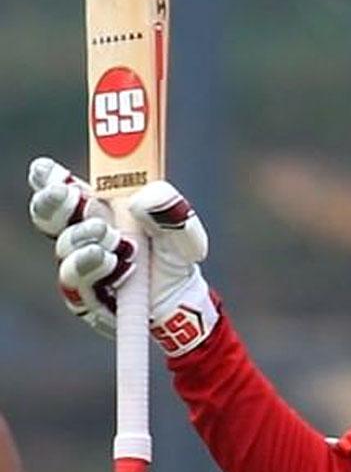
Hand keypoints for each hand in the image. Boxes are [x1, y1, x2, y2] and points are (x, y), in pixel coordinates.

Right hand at [28, 158, 218, 356]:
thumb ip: (169, 207)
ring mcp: (82, 268)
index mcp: (102, 209)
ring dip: (82, 239)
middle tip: (66, 194)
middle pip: (51, 217)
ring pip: (65, 250)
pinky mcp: (86, 299)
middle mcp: (85, 236)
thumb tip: (140, 200)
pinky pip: (77, 285)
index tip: (46, 169)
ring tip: (109, 237)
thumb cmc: (174, 256)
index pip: (67, 188)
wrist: (182, 302)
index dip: (50, 178)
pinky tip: (110, 262)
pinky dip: (92, 270)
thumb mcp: (183, 227)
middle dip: (54, 203)